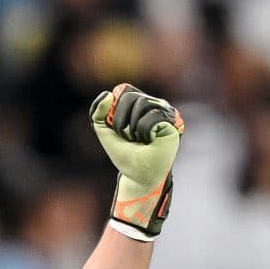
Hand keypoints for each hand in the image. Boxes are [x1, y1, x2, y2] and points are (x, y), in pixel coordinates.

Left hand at [90, 83, 182, 239]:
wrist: (139, 175)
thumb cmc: (125, 154)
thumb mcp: (105, 133)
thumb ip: (98, 113)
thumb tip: (108, 94)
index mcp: (138, 104)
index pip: (124, 93)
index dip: (116, 112)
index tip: (119, 131)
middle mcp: (152, 104)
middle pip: (129, 97)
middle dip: (121, 122)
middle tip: (129, 138)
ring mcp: (163, 110)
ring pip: (141, 104)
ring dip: (133, 128)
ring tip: (140, 140)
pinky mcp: (172, 120)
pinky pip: (151, 116)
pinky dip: (144, 132)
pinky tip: (150, 140)